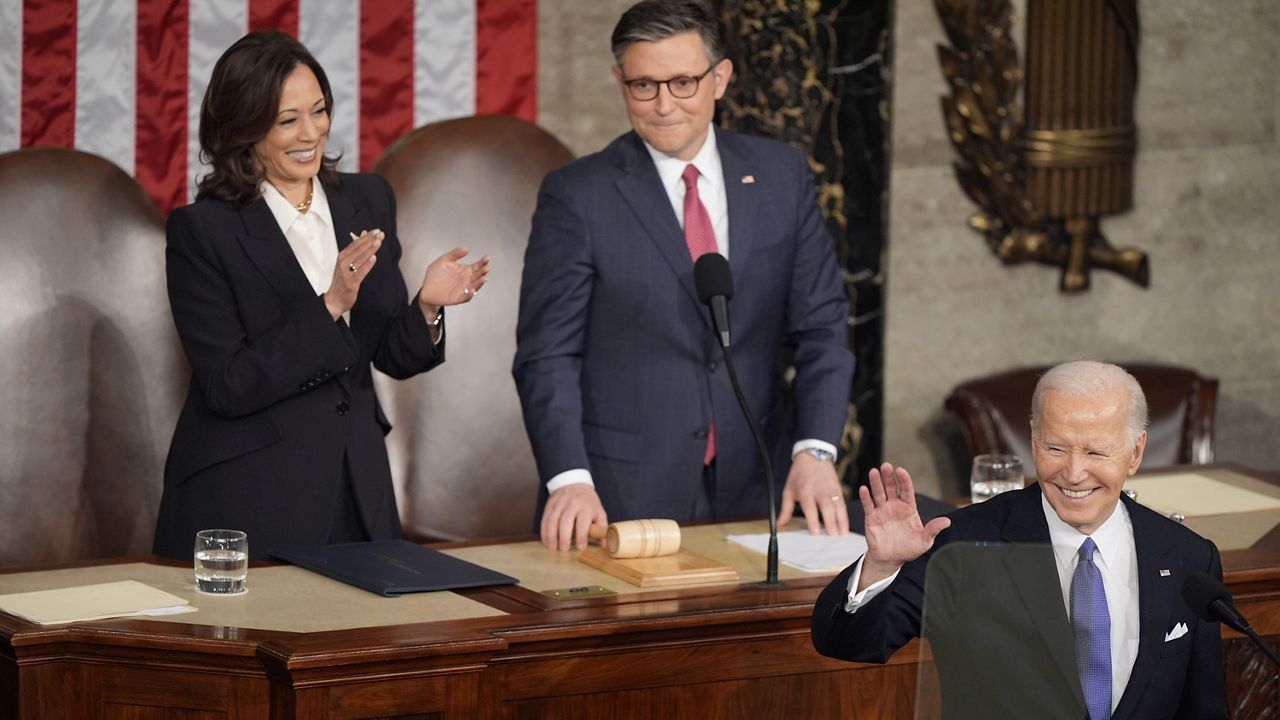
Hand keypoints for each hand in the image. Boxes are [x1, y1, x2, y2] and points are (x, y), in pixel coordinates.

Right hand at [325, 230, 382, 319]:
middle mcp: (343, 262)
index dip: (367, 236)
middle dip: (370, 240)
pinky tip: (374, 258)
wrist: (334, 299)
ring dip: (370, 249)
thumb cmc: (342, 280)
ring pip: (360, 258)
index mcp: (342, 256)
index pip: (356, 243)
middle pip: (358, 249)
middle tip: (380, 234)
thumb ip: (356, 248)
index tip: (376, 231)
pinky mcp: (351, 282)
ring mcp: (346, 272)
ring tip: (378, 242)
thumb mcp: (347, 262)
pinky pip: (360, 271)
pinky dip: (367, 264)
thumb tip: (364, 234)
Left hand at [417, 247, 491, 317]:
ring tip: (484, 278)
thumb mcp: (444, 260)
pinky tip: (472, 290)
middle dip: (483, 272)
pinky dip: (469, 295)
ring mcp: (463, 289)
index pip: (477, 266)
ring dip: (480, 283)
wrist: (426, 289)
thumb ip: (455, 254)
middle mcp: (466, 280)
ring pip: (474, 286)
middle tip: (486, 268)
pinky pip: (465, 297)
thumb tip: (467, 249)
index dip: (482, 262)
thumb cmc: (435, 275)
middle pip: (478, 276)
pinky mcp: (457, 298)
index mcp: (465, 271)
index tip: (487, 258)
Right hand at [541, 483, 606, 551]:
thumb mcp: (599, 512)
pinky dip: (544, 531)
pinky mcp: (550, 505)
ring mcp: (559, 504)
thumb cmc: (588, 503)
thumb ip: (601, 528)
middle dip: (564, 537)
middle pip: (565, 522)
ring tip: (553, 547)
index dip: (581, 537)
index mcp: (586, 507)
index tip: (580, 547)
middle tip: (564, 549)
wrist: (575, 484)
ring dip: (551, 536)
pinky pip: (545, 519)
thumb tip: (604, 544)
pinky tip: (546, 541)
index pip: (583, 523)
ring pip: (553, 521)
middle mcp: (572, 504)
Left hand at [778, 452, 848, 535]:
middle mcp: (820, 491)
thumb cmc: (799, 475)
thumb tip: (779, 525)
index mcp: (805, 491)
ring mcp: (831, 490)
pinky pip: (843, 505)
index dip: (813, 521)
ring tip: (842, 536)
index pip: (810, 508)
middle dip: (831, 524)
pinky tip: (845, 527)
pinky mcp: (839, 490)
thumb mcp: (788, 490)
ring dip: (841, 522)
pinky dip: (845, 516)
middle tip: (833, 538)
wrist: (813, 456)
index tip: (816, 533)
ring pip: (838, 508)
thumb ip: (785, 509)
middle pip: (827, 509)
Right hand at [857, 463, 950, 590]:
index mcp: (908, 508)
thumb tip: (947, 521)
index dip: (904, 481)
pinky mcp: (871, 518)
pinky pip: (868, 506)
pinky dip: (866, 497)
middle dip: (888, 477)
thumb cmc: (909, 549)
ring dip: (876, 483)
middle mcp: (895, 506)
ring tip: (874, 472)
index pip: (907, 491)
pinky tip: (864, 489)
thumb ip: (933, 529)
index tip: (900, 471)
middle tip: (886, 466)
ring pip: (878, 494)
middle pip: (891, 488)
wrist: (891, 560)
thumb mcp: (924, 540)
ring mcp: (882, 511)